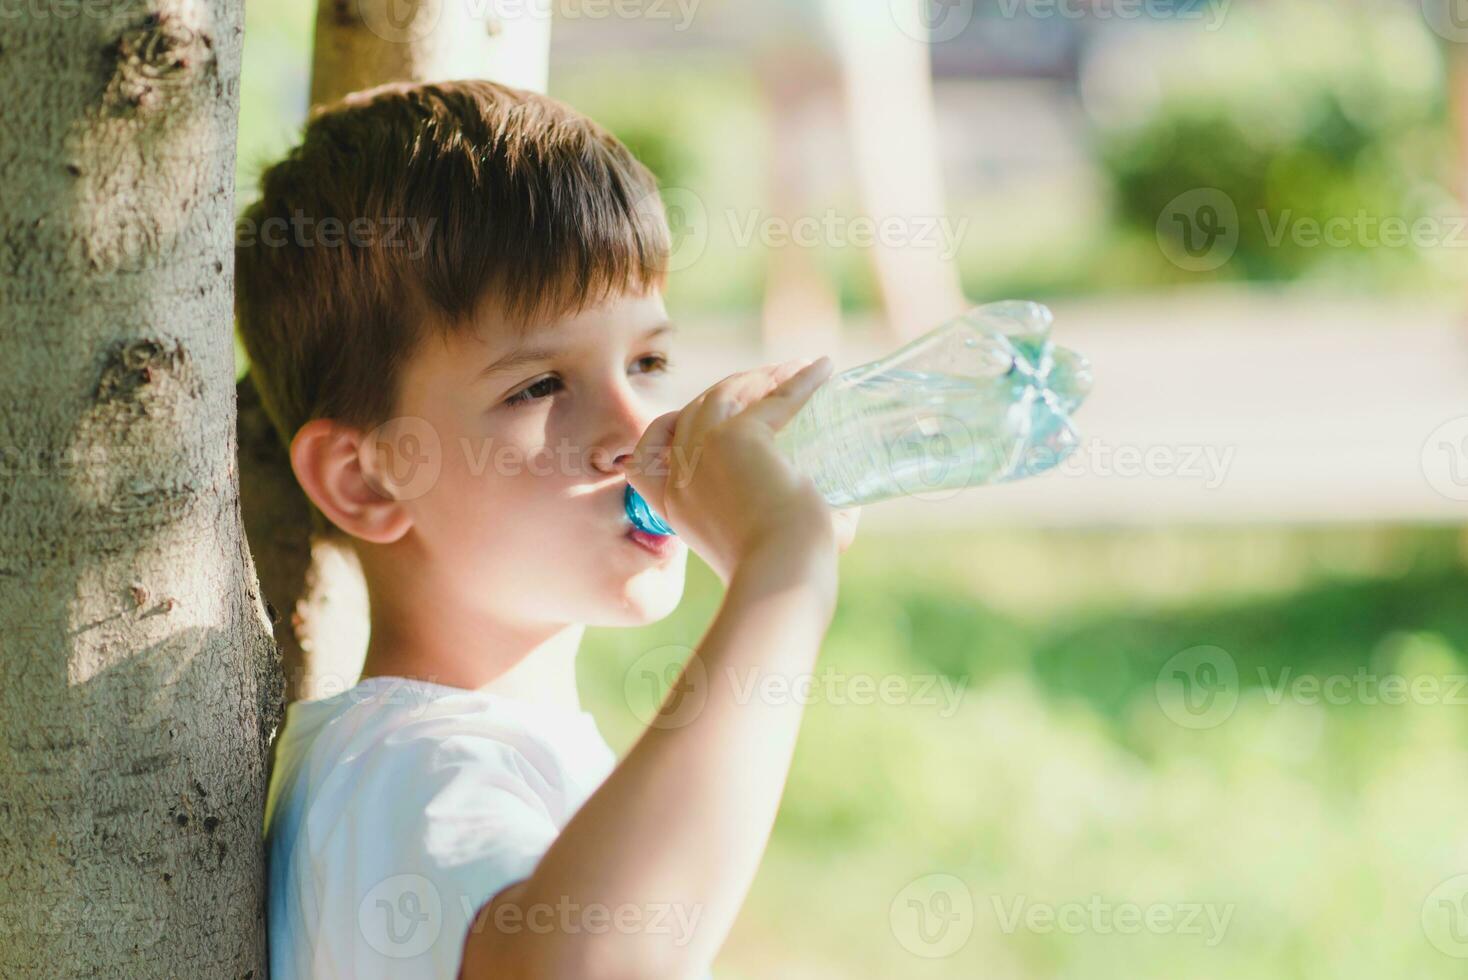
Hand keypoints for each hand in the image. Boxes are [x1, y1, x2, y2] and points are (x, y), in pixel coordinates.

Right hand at [626, 356, 848, 583]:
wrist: (784, 576)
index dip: (667, 430)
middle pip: (693, 413)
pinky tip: (822, 368)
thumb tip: (845, 509)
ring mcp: (704, 453)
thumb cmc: (781, 574)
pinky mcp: (738, 438)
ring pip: (723, 394)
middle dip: (728, 392)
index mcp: (674, 508)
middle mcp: (680, 477)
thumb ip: (785, 529)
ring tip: (793, 370)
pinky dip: (799, 381)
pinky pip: (772, 398)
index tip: (703, 418)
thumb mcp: (768, 547)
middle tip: (771, 384)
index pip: (645, 459)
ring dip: (758, 377)